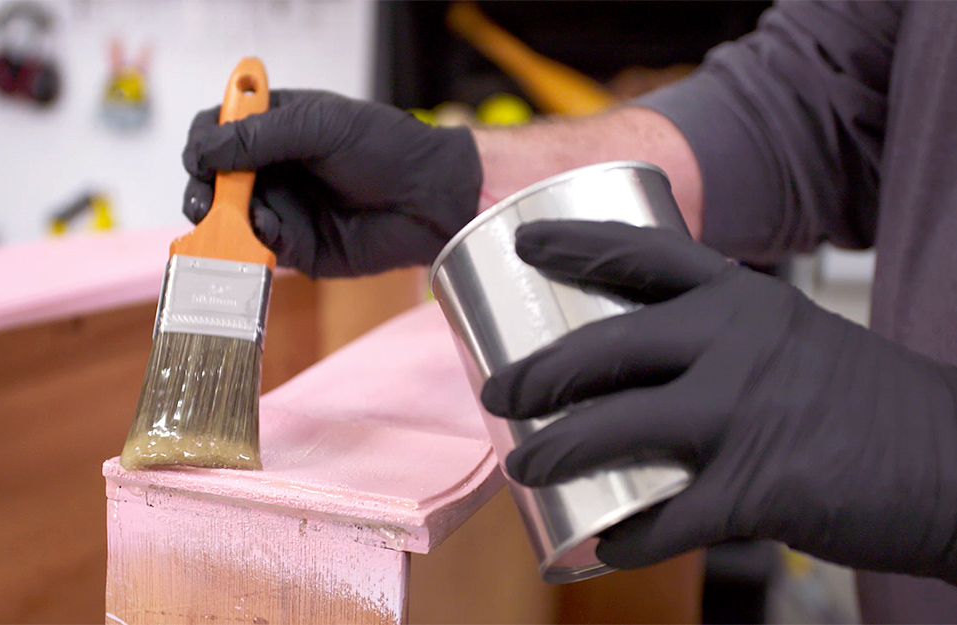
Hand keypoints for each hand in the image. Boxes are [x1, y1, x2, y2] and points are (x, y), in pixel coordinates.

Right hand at [182, 90, 481, 276]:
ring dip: (222, 218)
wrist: (430, 198)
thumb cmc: (386, 148)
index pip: (218, 129)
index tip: (201, 156)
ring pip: (229, 217)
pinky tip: (266, 232)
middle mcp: (274, 168)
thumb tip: (201, 150)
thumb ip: (259, 136)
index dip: (203, 141)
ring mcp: (283, 207)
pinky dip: (253, 242)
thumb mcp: (320, 127)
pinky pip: (259, 247)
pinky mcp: (297, 246)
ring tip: (230, 217)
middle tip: (206, 198)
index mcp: (277, 126)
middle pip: (213, 178)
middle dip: (202, 187)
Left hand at [480, 220, 956, 581]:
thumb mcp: (792, 340)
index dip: (576, 243)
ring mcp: (744, 413)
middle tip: (500, 394)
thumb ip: (720, 344)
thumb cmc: (862, 402)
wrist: (956, 462)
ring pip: (616, 429)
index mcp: (744, 298)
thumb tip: (640, 372)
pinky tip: (603, 544)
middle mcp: (736, 341)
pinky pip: (667, 517)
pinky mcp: (759, 489)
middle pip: (606, 346)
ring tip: (523, 466)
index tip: (525, 243)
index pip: (643, 253)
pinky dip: (627, 536)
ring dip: (556, 452)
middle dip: (539, 373)